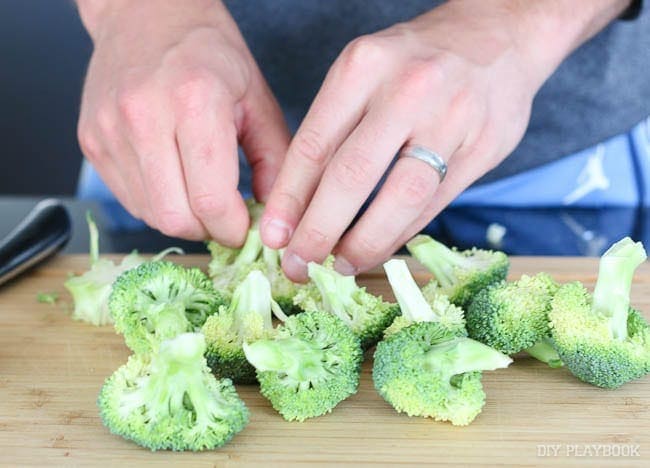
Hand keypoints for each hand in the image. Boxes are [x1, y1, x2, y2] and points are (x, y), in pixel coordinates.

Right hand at [77, 0, 288, 244]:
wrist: (145, 12)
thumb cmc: (209, 52)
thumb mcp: (257, 98)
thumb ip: (274, 160)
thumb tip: (275, 217)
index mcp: (195, 101)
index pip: (210, 200)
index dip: (234, 229)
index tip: (246, 227)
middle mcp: (144, 116)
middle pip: (175, 218)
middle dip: (208, 230)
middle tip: (225, 217)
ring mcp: (109, 130)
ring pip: (149, 214)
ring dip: (182, 218)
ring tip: (201, 193)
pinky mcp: (91, 142)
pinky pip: (129, 198)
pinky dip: (158, 203)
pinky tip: (175, 179)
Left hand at [261, 0, 629, 280]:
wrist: (497, 33)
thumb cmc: (415, 61)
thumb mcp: (364, 73)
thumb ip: (335, 129)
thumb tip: (299, 205)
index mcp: (363, 66)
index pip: (314, 145)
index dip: (288, 200)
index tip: (272, 237)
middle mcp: (407, 89)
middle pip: (352, 176)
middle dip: (319, 230)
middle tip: (298, 264)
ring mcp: (451, 117)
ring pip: (399, 198)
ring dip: (364, 242)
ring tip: (341, 264)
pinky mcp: (484, 146)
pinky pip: (434, 204)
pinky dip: (400, 233)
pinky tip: (379, 247)